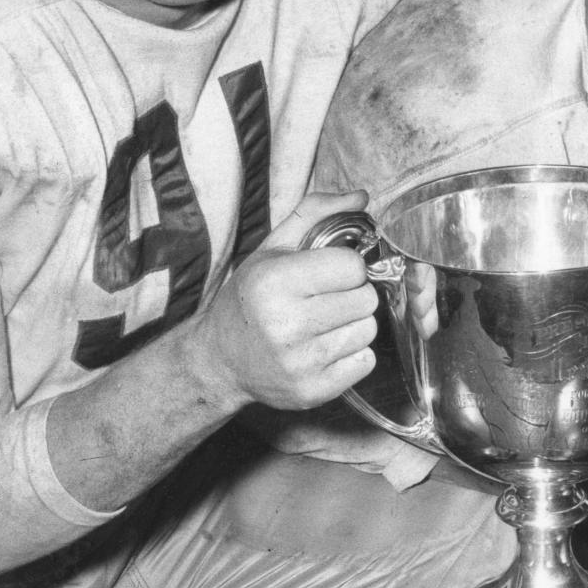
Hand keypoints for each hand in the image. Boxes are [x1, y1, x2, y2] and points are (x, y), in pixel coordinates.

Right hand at [202, 191, 379, 410]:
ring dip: (353, 325)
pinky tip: (325, 348)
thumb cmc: (251, 298)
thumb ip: (316, 214)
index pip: (352, 266)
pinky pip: (365, 363)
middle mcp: (286, 324)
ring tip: (324, 325)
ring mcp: (300, 362)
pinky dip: (352, 355)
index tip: (328, 274)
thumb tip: (362, 196)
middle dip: (352, 296)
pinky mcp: (312, 391)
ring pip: (368, 331)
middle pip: (365, 299)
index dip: (346, 267)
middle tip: (326, 301)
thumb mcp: (273, 249)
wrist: (219, 359)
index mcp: (276, 282)